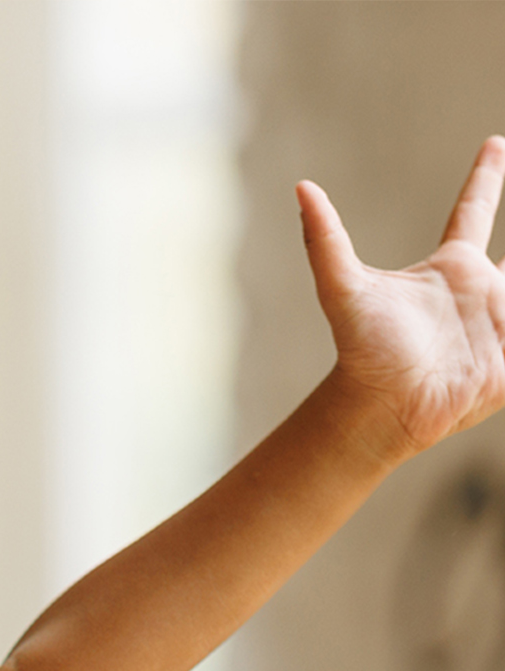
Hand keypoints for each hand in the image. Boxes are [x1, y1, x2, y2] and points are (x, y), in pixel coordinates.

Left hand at [299, 136, 504, 460]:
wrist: (381, 409)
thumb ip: (325, 241)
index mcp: (449, 269)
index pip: (473, 211)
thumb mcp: (344, 290)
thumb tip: (302, 189)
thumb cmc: (363, 352)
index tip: (494, 143)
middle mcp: (478, 293)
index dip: (487, 177)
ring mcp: (498, 327)